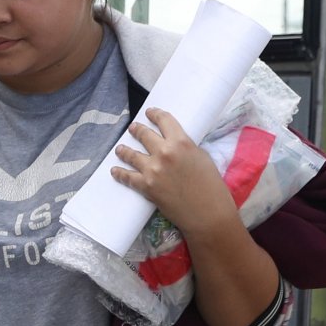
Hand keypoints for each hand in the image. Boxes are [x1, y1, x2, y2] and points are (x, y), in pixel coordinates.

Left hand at [108, 109, 238, 238]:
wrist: (207, 213)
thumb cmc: (211, 185)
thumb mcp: (202, 157)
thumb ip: (185, 147)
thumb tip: (173, 144)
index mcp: (181, 142)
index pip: (164, 121)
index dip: (155, 114)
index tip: (150, 113)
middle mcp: (164, 152)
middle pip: (144, 135)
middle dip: (137, 130)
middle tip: (133, 128)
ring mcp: (152, 169)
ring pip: (132, 154)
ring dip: (124, 150)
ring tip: (119, 149)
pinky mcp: (146, 186)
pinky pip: (127, 177)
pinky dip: (119, 174)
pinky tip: (114, 171)